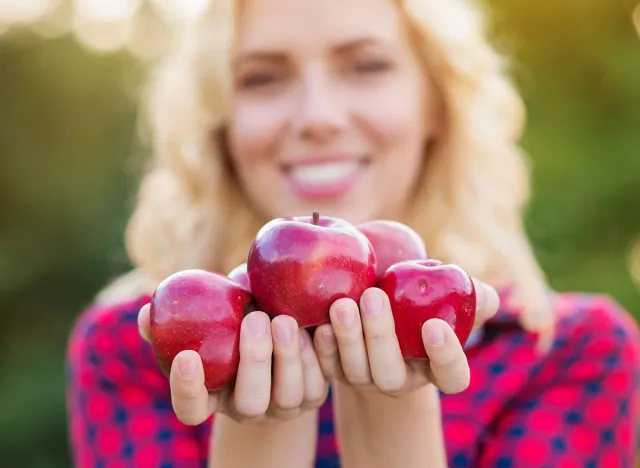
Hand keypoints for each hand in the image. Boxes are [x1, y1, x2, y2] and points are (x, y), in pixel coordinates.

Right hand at [138, 308, 328, 424]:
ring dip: (288, 358)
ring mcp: (282, 406)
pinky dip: (318, 356)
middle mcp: (247, 408)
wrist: (280, 320)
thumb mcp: (208, 313)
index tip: (186, 357)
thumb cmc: (233, 316)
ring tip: (285, 319)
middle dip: (253, 362)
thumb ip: (178, 316)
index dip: (186, 391)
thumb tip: (146, 313)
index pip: (191, 409)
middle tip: (253, 319)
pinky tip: (317, 327)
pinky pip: (317, 383)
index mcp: (213, 395)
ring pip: (287, 396)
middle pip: (249, 403)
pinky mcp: (312, 395)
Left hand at [313, 278, 499, 395]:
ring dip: (349, 338)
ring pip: (357, 371)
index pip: (451, 376)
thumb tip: (483, 296)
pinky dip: (323, 347)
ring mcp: (367, 379)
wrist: (379, 299)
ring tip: (343, 304)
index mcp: (436, 367)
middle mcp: (401, 380)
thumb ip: (473, 296)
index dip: (447, 358)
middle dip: (381, 338)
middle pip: (392, 376)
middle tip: (374, 297)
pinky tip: (320, 323)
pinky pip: (326, 366)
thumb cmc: (422, 299)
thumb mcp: (450, 296)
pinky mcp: (337, 370)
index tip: (436, 326)